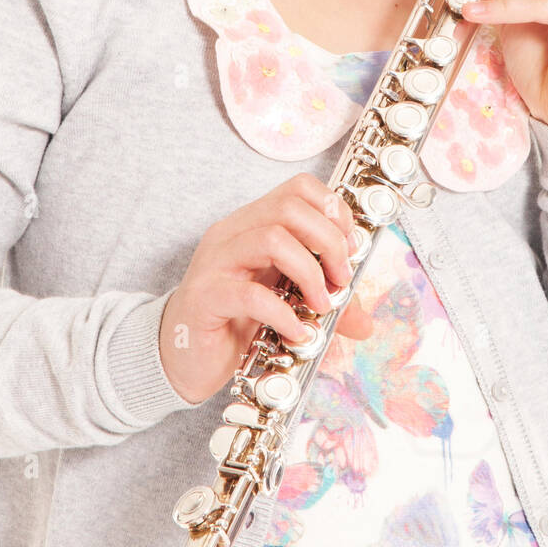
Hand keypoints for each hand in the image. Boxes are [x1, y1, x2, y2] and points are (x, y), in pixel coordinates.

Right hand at [159, 173, 374, 405]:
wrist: (182, 358)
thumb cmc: (234, 323)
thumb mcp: (286, 304)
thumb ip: (323, 303)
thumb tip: (365, 322)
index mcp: (252, 224)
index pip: (297, 188)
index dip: (333, 212)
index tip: (349, 250)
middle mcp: (232, 234)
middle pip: (289, 208)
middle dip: (328, 242)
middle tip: (340, 281)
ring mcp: (215, 262)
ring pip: (271, 239)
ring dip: (310, 273)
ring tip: (320, 305)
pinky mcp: (205, 298)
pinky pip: (249, 294)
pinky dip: (283, 314)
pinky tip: (296, 333)